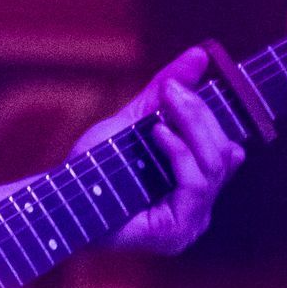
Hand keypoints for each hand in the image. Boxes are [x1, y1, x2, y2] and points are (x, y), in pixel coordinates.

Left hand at [79, 44, 243, 253]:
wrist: (60, 195)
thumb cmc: (94, 164)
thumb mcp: (135, 119)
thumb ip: (167, 91)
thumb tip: (199, 54)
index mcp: (196, 188)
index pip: (226, 151)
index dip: (212, 117)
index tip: (182, 89)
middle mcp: (199, 210)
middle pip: (223, 154)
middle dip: (200, 114)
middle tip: (173, 90)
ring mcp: (190, 225)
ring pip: (214, 166)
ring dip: (191, 126)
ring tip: (166, 107)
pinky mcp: (176, 232)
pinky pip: (195, 184)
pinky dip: (179, 152)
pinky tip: (159, 133)